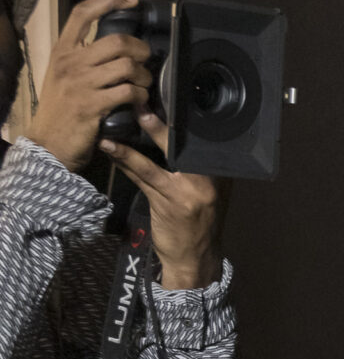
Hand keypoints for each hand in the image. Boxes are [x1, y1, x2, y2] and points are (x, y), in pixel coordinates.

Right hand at [25, 0, 150, 172]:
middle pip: (116, 40)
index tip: (131, 0)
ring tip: (145, 85)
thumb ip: (82, 58)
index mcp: (62, 50)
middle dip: (140, 50)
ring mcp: (80, 83)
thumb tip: (115, 47)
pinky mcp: (92, 105)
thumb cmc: (61, 111)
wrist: (49, 145)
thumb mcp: (63, 76)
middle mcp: (69, 62)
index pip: (82, 12)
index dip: (109, 1)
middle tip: (146, 61)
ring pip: (126, 66)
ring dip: (144, 76)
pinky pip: (128, 92)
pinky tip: (140, 102)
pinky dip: (141, 96)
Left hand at [103, 114, 226, 288]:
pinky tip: (109, 147)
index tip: (161, 97)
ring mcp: (188, 192)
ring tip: (114, 118)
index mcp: (218, 173)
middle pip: (180, 144)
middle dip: (158, 121)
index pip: (198, 140)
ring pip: (157, 157)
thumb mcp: (202, 193)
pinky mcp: (169, 203)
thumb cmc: (196, 225)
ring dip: (133, 137)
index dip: (180, 119)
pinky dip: (124, 159)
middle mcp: (207, 180)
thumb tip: (164, 136)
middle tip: (138, 97)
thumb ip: (190, 168)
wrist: (195, 261)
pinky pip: (143, 175)